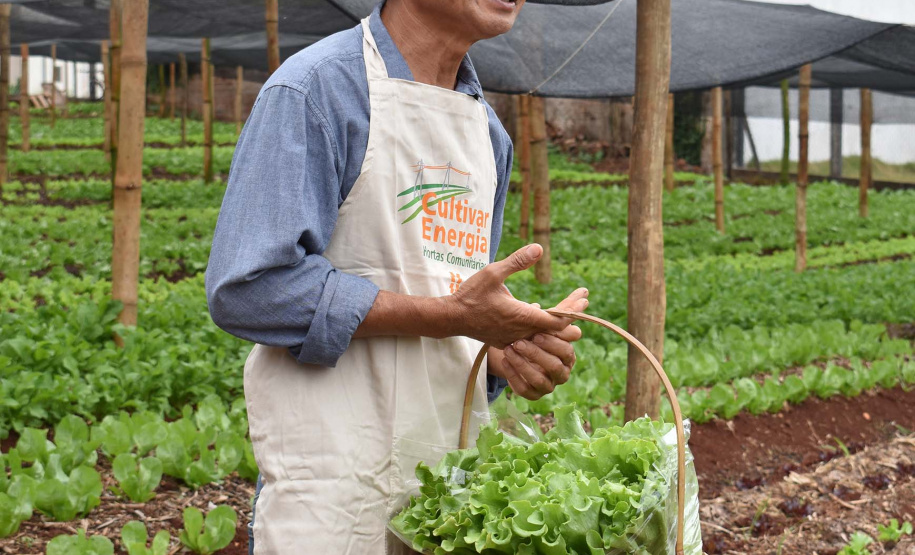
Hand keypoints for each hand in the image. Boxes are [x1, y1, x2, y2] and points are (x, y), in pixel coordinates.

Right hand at [449, 244, 571, 347]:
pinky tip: (542, 314)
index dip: (574, 310)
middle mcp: (522, 331)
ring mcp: (515, 338)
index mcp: (523, 316)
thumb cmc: (471, 295)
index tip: (584, 297)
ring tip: (569, 307)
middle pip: (556, 329)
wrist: (452, 318)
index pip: (558, 320)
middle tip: (583, 299)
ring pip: (544, 334)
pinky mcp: (507, 340)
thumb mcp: (493, 272)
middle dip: (572, 313)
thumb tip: (539, 247)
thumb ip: (517, 261)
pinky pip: (530, 337)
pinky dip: (541, 327)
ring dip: (558, 321)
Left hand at [491, 288, 587, 399]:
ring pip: (541, 380)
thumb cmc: (532, 333)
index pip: (568, 349)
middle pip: (556, 366)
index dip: (553, 341)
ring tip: (509, 350)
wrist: (511, 350)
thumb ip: (563, 309)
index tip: (537, 332)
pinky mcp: (534, 394)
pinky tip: (505, 361)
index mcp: (568, 354)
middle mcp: (562, 371)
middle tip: (520, 342)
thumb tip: (585, 292)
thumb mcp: (543, 321)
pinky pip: (526, 390)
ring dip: (524, 365)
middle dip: (537, 354)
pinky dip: (514, 376)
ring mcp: (549, 385)